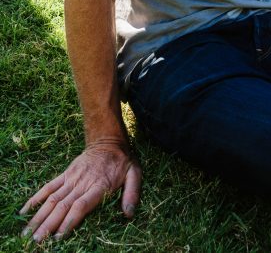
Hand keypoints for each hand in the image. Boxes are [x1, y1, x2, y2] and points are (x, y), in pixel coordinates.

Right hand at [19, 139, 141, 242]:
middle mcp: (83, 183)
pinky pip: (49, 186)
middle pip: (63, 205)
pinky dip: (36, 198)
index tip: (58, 237)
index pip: (81, 205)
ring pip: (53, 198)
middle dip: (49, 224)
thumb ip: (132, 193)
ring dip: (40, 216)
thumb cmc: (123, 161)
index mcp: (99, 185)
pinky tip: (25, 210)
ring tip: (28, 232)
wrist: (109, 140)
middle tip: (37, 241)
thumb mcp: (135, 174)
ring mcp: (72, 178)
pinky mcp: (66, 174)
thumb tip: (129, 214)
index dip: (69, 221)